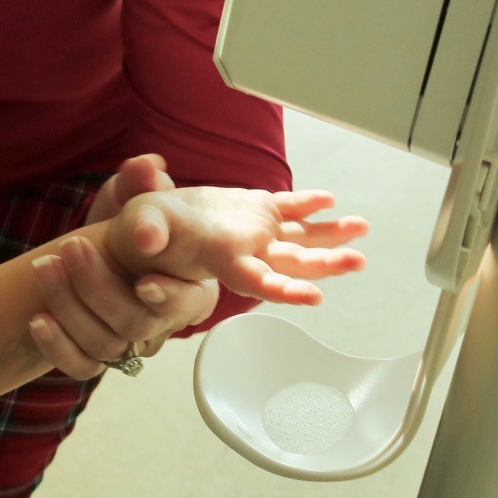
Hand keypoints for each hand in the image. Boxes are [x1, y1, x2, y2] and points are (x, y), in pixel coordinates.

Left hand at [27, 156, 217, 379]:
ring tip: (43, 266)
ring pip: (106, 346)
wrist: (97, 250)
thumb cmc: (126, 224)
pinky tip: (37, 319)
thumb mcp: (131, 196)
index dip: (168, 296)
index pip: (190, 303)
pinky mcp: (98, 356)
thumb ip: (140, 181)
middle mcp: (164, 322)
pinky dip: (57, 347)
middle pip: (139, 323)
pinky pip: (82, 367)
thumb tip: (146, 167)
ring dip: (70, 307)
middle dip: (100, 287)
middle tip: (72, 246)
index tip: (143, 282)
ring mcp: (131, 343)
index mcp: (190, 285)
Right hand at [111, 188, 367, 305]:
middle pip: (291, 262)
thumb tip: (146, 237)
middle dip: (326, 263)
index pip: (257, 280)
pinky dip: (308, 204)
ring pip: (299, 238)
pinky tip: (327, 200)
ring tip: (360, 228)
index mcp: (221, 259)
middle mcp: (245, 250)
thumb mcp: (137, 229)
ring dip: (331, 235)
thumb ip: (143, 232)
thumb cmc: (142, 234)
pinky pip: (286, 207)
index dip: (284, 290)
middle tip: (357, 261)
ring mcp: (254, 231)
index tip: (314, 297)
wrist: (147, 228)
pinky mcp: (253, 208)